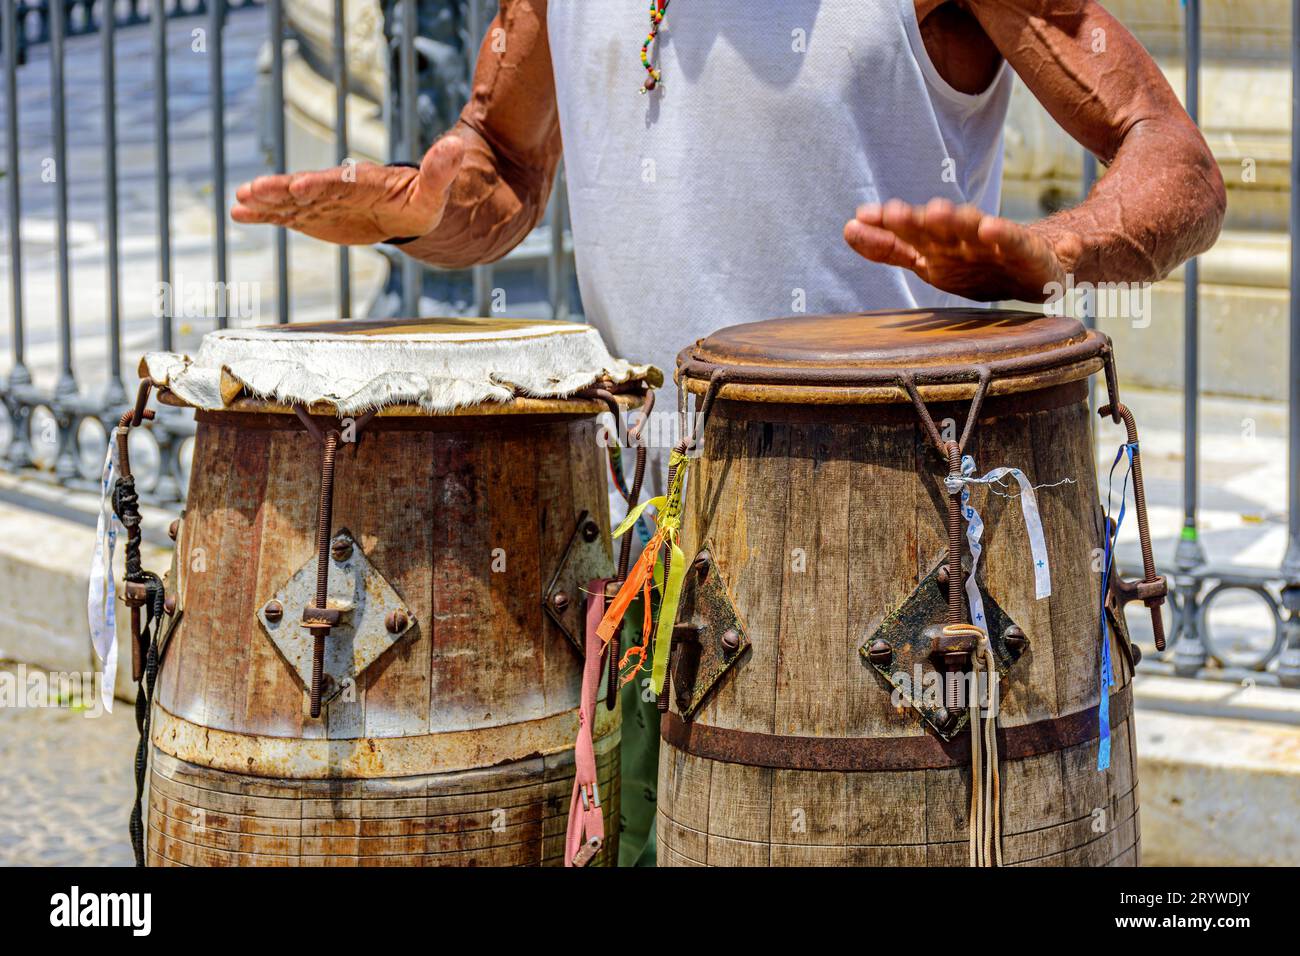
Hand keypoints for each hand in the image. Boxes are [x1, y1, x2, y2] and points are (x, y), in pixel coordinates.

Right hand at [231, 134, 464, 244]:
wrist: (406, 211)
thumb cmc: (421, 202)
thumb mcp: (434, 192)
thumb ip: (440, 171)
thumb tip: (457, 146)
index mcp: (364, 181)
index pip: (340, 182)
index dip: (321, 184)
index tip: (301, 186)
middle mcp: (337, 188)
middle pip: (307, 188)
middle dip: (281, 191)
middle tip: (254, 191)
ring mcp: (321, 201)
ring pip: (291, 202)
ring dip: (266, 202)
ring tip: (239, 202)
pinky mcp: (313, 215)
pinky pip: (286, 215)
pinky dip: (264, 215)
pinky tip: (238, 213)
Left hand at [844, 198, 1074, 302]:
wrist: (1036, 269)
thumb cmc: (974, 263)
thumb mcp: (928, 262)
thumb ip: (890, 248)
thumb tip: (848, 227)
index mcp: (935, 246)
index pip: (904, 237)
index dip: (882, 231)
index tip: (859, 219)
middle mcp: (958, 240)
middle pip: (932, 230)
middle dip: (913, 223)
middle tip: (892, 213)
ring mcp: (990, 243)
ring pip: (969, 230)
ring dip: (954, 221)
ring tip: (936, 212)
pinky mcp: (1023, 250)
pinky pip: (1011, 242)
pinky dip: (1002, 234)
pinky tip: (990, 227)